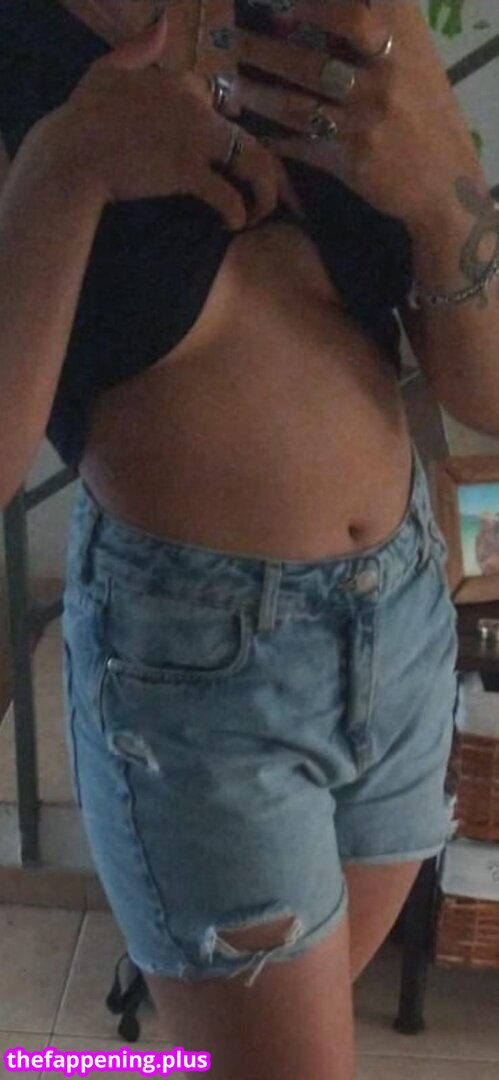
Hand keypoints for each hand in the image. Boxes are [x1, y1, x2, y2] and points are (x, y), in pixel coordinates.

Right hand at [57, 11, 300, 229]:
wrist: (71, 154)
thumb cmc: (82, 118)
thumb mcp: (106, 69)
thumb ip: (138, 49)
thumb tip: (162, 21)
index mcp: (179, 85)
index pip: (219, 104)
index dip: (225, 137)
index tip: (223, 163)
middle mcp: (195, 108)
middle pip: (248, 138)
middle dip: (264, 174)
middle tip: (258, 201)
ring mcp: (193, 139)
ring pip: (251, 163)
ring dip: (262, 194)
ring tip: (253, 215)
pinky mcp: (185, 171)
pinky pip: (227, 195)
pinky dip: (236, 213)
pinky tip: (230, 225)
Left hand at [231, 0, 486, 228]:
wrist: (445, 177)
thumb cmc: (423, 106)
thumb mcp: (412, 54)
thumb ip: (376, 24)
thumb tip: (313, 9)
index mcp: (400, 39)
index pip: (350, 11)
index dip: (312, 5)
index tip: (274, 1)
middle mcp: (383, 75)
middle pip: (310, 57)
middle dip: (263, 49)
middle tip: (228, 39)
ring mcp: (366, 119)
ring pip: (297, 103)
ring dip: (256, 93)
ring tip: (226, 83)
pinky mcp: (353, 159)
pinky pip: (302, 146)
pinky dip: (273, 139)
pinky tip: (250, 131)